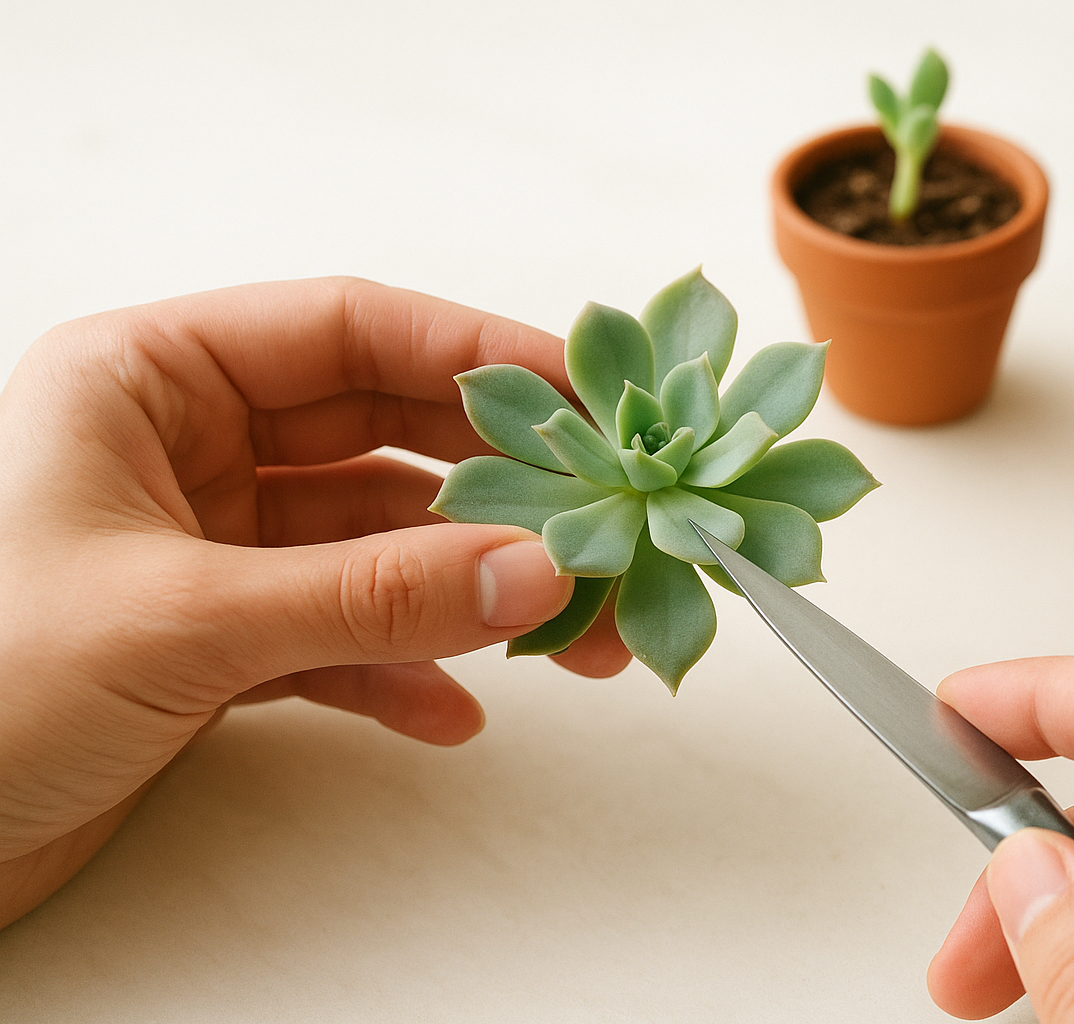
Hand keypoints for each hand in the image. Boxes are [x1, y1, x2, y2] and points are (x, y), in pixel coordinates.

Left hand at [0, 278, 630, 927]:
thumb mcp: (184, 621)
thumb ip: (370, 596)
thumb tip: (539, 573)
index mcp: (149, 380)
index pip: (348, 331)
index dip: (477, 357)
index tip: (588, 398)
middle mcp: (182, 449)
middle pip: (381, 441)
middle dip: (495, 495)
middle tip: (603, 537)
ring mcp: (204, 549)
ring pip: (371, 549)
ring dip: (465, 595)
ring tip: (571, 640)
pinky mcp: (211, 644)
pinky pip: (336, 636)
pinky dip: (397, 669)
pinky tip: (452, 710)